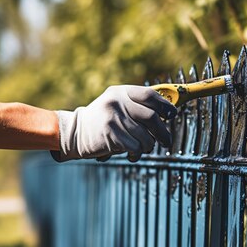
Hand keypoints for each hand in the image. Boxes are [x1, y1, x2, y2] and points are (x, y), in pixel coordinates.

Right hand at [51, 85, 176, 161]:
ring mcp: (114, 118)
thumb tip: (167, 113)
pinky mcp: (111, 135)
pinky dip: (137, 154)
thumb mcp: (116, 105)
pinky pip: (135, 147)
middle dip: (163, 133)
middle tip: (166, 141)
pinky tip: (131, 154)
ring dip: (148, 147)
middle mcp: (117, 102)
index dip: (165, 105)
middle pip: (152, 118)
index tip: (172, 115)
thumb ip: (136, 106)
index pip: (149, 95)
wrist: (74, 133)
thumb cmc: (101, 121)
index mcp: (121, 92)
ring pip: (145, 137)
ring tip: (142, 149)